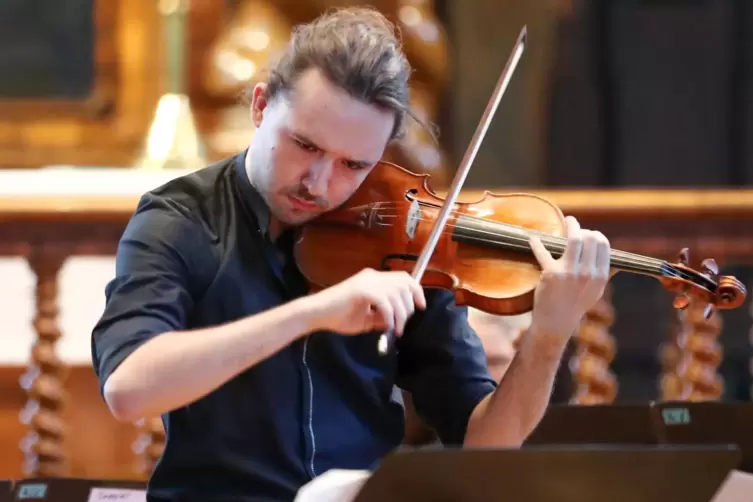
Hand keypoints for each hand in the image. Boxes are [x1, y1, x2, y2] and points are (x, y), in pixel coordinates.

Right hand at [308, 268, 426, 335]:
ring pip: (397, 294)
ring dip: (400, 314)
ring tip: (395, 329)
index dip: (416, 290)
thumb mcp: (366, 318)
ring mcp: (367, 281)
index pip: (403, 277)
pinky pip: (385, 302)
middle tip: (402, 324)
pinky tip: (387, 326)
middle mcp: (373, 276)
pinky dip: (390, 315)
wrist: (316, 314)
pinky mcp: (362, 290)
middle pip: (404, 284)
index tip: (421, 306)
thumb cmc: (337, 316)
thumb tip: (397, 321)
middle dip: (409, 306)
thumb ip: (382, 317)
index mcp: (374, 279)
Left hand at [528, 216, 609, 338]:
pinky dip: (537, 243)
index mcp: (600, 276)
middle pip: (590, 238)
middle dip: (582, 228)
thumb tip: (617, 262)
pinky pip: (544, 251)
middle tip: (573, 225)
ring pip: (573, 238)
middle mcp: (587, 273)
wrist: (556, 323)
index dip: (594, 234)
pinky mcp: (551, 274)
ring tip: (566, 221)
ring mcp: (569, 273)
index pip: (603, 244)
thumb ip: (604, 275)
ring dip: (570, 225)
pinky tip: (533, 238)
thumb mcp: (596, 291)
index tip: (587, 233)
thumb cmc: (575, 305)